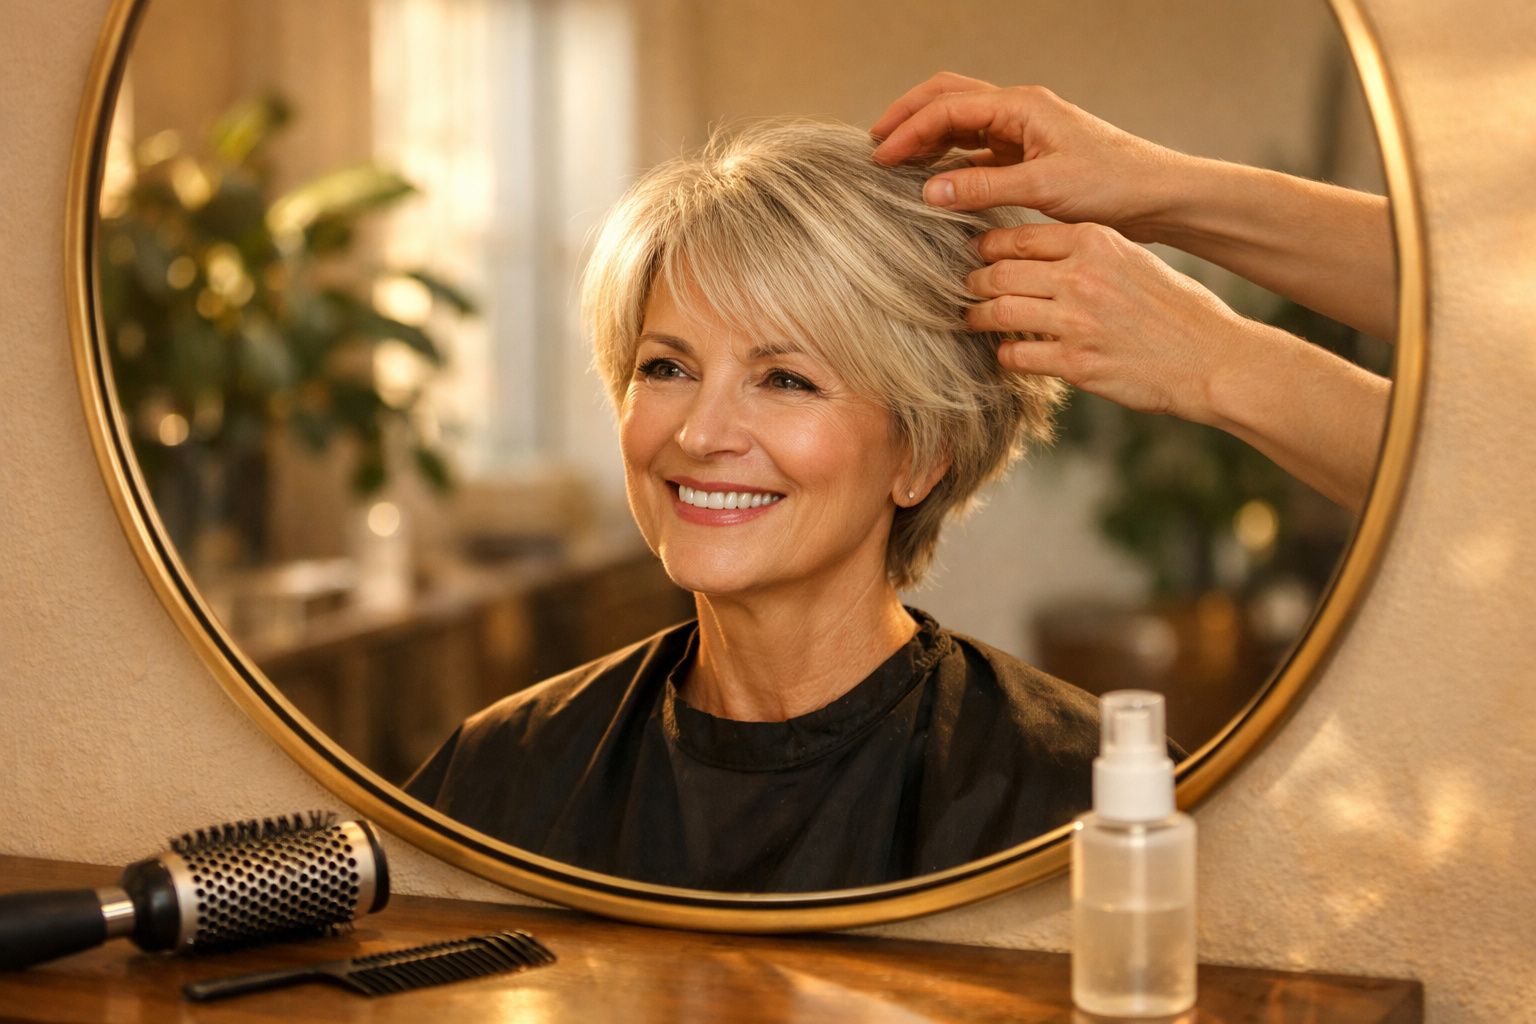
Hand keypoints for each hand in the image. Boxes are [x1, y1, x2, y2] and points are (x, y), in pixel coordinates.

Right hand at [870, 72, 1182, 239]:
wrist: (1158, 195)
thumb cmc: (1113, 185)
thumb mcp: (1043, 188)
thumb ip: (983, 188)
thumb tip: (927, 191)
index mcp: (1022, 106)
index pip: (948, 108)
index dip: (908, 131)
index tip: (879, 158)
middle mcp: (1020, 111)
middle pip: (948, 98)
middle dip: (909, 117)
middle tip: (875, 145)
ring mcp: (1024, 132)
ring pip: (961, 123)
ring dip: (927, 138)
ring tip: (896, 163)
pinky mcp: (1030, 156)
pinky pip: (977, 151)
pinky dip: (950, 161)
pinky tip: (935, 182)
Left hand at [965, 221, 1245, 423]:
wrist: (1212, 358)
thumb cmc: (1178, 310)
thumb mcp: (1134, 260)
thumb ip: (1089, 252)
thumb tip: (1041, 251)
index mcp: (1096, 242)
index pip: (1020, 237)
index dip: (988, 247)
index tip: (977, 255)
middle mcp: (1082, 277)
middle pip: (1000, 273)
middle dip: (974, 282)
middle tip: (966, 289)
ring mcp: (1076, 321)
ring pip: (999, 312)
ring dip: (978, 317)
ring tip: (973, 319)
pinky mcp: (1076, 363)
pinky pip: (1018, 356)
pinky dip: (1005, 355)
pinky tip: (1006, 355)